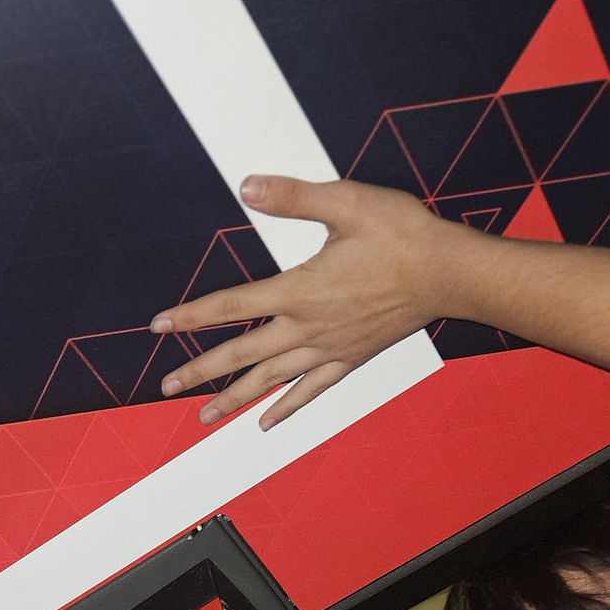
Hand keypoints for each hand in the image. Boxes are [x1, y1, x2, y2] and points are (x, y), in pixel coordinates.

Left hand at [152, 176, 462, 427]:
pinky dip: (286, 408)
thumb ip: (293, 197)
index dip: (192, 316)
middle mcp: (308, 327)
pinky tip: (266, 423)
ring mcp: (328, 348)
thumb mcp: (346, 202)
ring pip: (270, 380)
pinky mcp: (350, 359)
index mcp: (300, 290)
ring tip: (204, 416)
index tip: (160, 326)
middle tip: (167, 386)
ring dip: (233, 399)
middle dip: (200, 369)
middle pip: (242, 354)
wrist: (449, 273)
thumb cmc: (402, 235)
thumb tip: (249, 186)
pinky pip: (310, 391)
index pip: (232, 305)